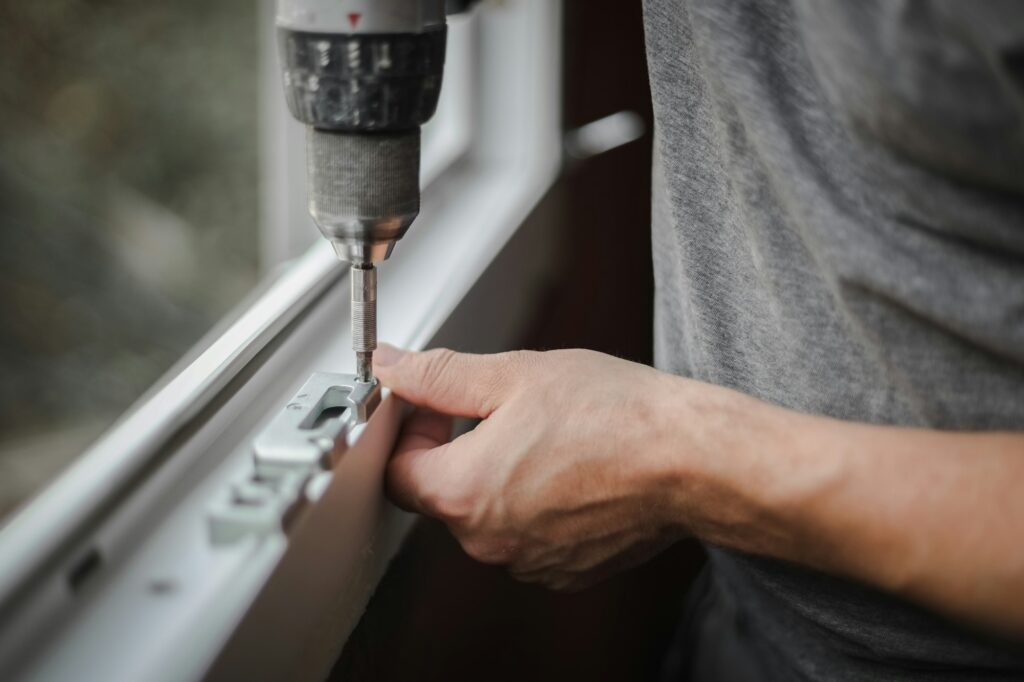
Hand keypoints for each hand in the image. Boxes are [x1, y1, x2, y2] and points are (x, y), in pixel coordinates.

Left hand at [373, 344, 703, 590]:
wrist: (690, 460)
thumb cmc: (614, 416)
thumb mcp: (514, 375)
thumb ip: (440, 375)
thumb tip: (393, 367)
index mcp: (463, 492)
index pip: (396, 470)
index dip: (412, 431)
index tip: (440, 407)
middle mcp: (488, 541)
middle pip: (442, 494)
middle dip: (458, 450)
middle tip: (500, 411)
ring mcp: (528, 562)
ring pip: (488, 516)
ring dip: (500, 478)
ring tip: (546, 437)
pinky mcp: (565, 570)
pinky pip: (528, 536)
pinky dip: (536, 505)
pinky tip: (569, 469)